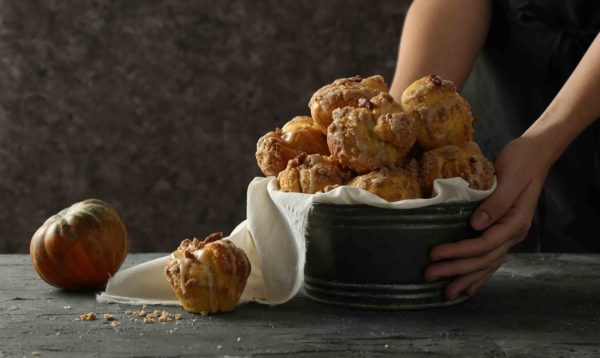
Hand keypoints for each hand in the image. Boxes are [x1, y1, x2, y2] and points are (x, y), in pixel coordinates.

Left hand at [424, 136, 550, 298]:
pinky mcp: (502, 231)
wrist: (534, 155)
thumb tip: (477, 224)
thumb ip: (496, 202)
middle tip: (430, 275)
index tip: (435, 254)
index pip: (484, 244)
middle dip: (456, 270)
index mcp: (516, 222)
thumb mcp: (510, 177)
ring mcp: (510, 234)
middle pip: (483, 259)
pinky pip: (491, 258)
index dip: (459, 251)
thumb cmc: (521, 162)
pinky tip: (468, 285)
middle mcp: (514, 233)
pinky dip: (479, 273)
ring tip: (447, 293)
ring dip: (466, 278)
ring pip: (488, 264)